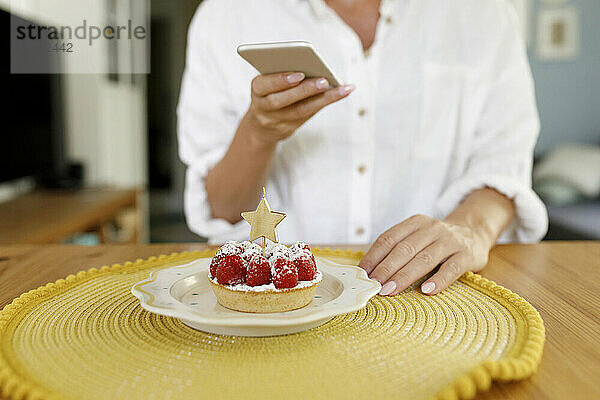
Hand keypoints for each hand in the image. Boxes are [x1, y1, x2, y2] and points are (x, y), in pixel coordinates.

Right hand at [245, 72, 354, 144]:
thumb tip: (312, 64)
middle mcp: (262, 108)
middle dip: (304, 90)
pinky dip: (326, 102)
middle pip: (283, 100)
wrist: (261, 126)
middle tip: (324, 81)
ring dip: (322, 99)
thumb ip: (283, 75)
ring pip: (300, 111)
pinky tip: (343, 92)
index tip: (299, 73)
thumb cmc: (270, 93)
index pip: (264, 85)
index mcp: (256, 90)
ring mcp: (275, 122)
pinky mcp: (288, 130)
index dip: (280, 80)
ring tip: (341, 88)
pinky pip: (309, 115)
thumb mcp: (268, 83)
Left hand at [359, 214, 492, 295]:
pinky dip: (439, 280)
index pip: (389, 239)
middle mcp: (432, 229)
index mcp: (415, 223)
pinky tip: (426, 290)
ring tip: (390, 290)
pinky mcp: (466, 255)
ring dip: (405, 276)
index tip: (363, 273)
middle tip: (374, 285)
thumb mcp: (418, 236)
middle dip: (386, 268)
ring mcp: (450, 241)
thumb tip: (369, 271)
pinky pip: (451, 269)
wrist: (474, 232)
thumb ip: (398, 248)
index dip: (374, 256)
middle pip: (404, 249)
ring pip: (424, 259)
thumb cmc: (437, 240)